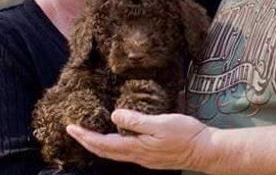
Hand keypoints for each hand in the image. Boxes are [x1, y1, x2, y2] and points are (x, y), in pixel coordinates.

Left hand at [66, 109, 209, 170]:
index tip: (70, 127)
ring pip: (113, 153)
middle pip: (104, 151)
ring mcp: (144, 158)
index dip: (85, 136)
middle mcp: (137, 156)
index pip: (103, 144)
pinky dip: (112, 145)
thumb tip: (113, 116)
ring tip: (88, 134)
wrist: (205, 150)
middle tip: (72, 130)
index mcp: (136, 148)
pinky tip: (115, 138)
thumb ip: (136, 120)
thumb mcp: (161, 123)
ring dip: (98, 144)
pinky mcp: (151, 156)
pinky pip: (124, 152)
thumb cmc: (185, 134)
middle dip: (86, 141)